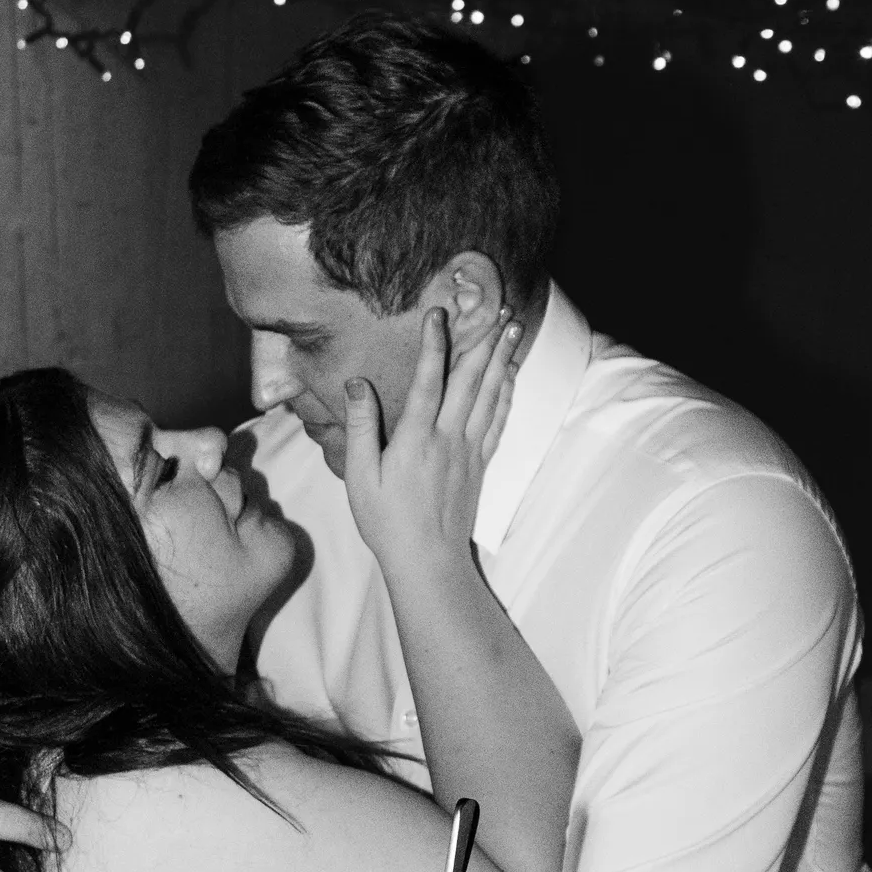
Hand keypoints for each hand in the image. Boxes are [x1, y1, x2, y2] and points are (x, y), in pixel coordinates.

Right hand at [342, 309, 520, 572]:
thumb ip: (360, 427)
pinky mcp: (479, 465)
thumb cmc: (387, 523)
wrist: (428, 562)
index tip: (439, 313)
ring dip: (502, 359)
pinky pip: (497, 422)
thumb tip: (357, 384)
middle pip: (470, 380)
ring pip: (489, 396)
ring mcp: (468, 451)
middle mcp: (447, 439)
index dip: (435, 344)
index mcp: (415, 439)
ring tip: (514, 329)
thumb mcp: (359, 476)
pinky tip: (510, 376)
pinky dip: (506, 394)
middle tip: (499, 309)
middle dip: (484, 341)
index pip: (428, 380)